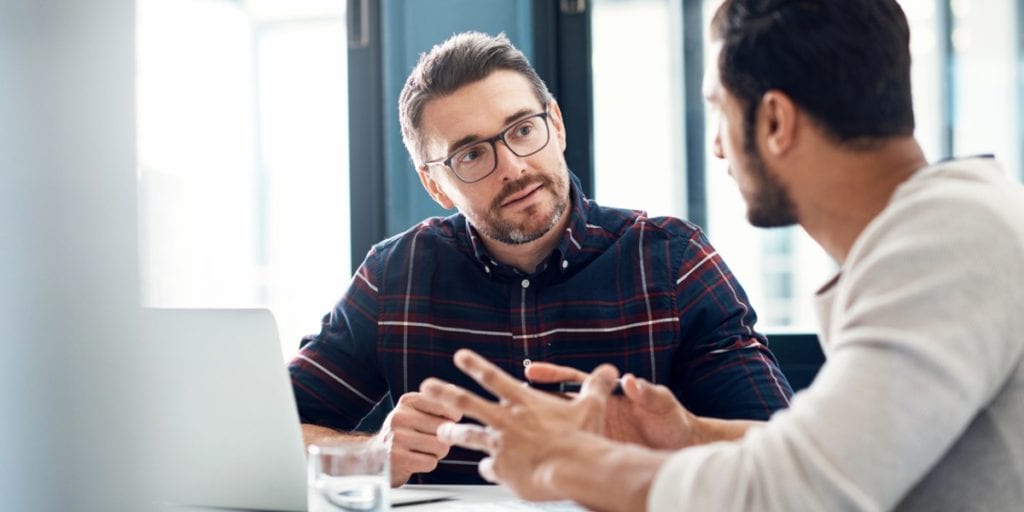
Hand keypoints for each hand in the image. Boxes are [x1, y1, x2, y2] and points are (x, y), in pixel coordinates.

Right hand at [376, 391, 461, 485]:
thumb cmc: (405, 433)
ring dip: (437, 453)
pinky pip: (431, 462)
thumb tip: (452, 390)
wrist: (375, 456)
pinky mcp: (397, 458)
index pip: (446, 407)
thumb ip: (437, 402)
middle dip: (444, 439)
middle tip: (428, 441)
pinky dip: (428, 464)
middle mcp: (400, 416)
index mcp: (408, 401)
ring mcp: (397, 437)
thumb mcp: (416, 412)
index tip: (441, 424)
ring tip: (422, 450)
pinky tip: (415, 460)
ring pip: (441, 446)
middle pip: (445, 428)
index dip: (451, 420)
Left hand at [420, 349, 618, 500]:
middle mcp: (506, 420)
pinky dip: (488, 470)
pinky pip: (489, 469)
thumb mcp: (591, 406)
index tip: (459, 356)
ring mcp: (501, 445)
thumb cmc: (582, 438)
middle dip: (444, 393)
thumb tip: (610, 371)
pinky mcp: (502, 469)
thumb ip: (596, 386)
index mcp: (524, 402)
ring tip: (441, 433)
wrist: (574, 468)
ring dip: (453, 434)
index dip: (475, 365)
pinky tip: (487, 472)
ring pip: (468, 436)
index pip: (493, 377)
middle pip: (466, 402)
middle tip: (427, 387)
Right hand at [526, 362, 698, 449]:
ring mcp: (596, 434)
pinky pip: (574, 455)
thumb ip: (648, 392)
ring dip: (538, 432)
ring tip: (511, 435)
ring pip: (560, 432)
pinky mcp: (599, 454)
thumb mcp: (663, 404)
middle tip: (508, 401)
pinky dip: (557, 457)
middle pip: (557, 406)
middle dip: (532, 403)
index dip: (552, 375)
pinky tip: (538, 462)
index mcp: (608, 396)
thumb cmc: (674, 422)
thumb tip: (631, 381)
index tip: (531, 371)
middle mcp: (597, 414)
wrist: (683, 449)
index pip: (573, 381)